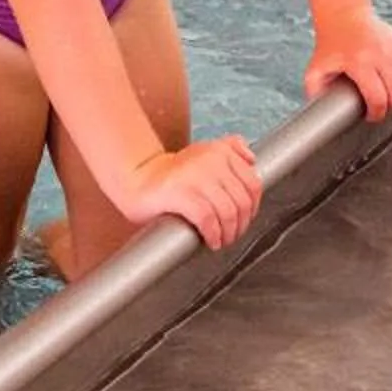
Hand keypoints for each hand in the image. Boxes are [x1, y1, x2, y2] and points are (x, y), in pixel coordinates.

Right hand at [119, 136, 263, 250]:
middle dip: (241, 225)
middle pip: (242, 201)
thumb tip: (252, 158)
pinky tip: (211, 241)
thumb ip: (230, 149)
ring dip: (229, 234)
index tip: (245, 219)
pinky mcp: (180, 193)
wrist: (137, 179)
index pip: (253, 183)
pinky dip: (213, 234)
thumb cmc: (172, 175)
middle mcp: (210, 160)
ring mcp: (194, 176)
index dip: (254, 207)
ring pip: (228, 212)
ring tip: (222, 240)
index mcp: (219, 151)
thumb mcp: (203, 152)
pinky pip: (208, 219)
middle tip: (232, 235)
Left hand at [308, 8, 391, 120]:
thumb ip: (316, 92)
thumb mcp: (317, 69)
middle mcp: (382, 55)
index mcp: (360, 63)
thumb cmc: (333, 43)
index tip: (371, 115)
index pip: (378, 99)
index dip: (376, 114)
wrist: (345, 16)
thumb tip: (320, 111)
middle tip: (379, 106)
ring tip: (389, 96)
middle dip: (388, 107)